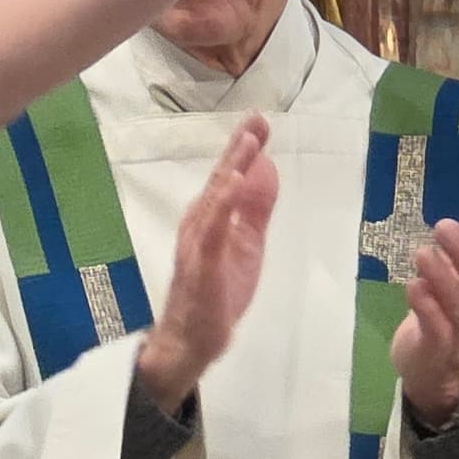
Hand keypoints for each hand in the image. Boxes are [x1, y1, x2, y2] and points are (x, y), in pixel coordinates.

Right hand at [135, 116, 278, 412]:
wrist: (192, 338)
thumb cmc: (217, 292)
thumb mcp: (246, 243)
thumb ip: (255, 207)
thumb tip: (265, 167)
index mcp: (210, 217)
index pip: (229, 176)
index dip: (244, 149)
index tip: (260, 122)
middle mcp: (199, 223)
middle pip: (221, 180)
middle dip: (239, 149)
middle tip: (256, 120)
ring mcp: (199, 243)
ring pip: (216, 199)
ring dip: (231, 169)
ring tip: (247, 143)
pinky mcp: (203, 264)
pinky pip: (213, 230)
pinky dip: (223, 204)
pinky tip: (233, 184)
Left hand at [389, 183, 458, 426]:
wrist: (432, 364)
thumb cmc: (452, 302)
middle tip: (443, 227)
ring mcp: (458, 329)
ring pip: (458, 304)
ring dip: (441, 276)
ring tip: (422, 254)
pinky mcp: (433, 346)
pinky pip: (435, 328)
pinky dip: (425, 306)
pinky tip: (413, 287)